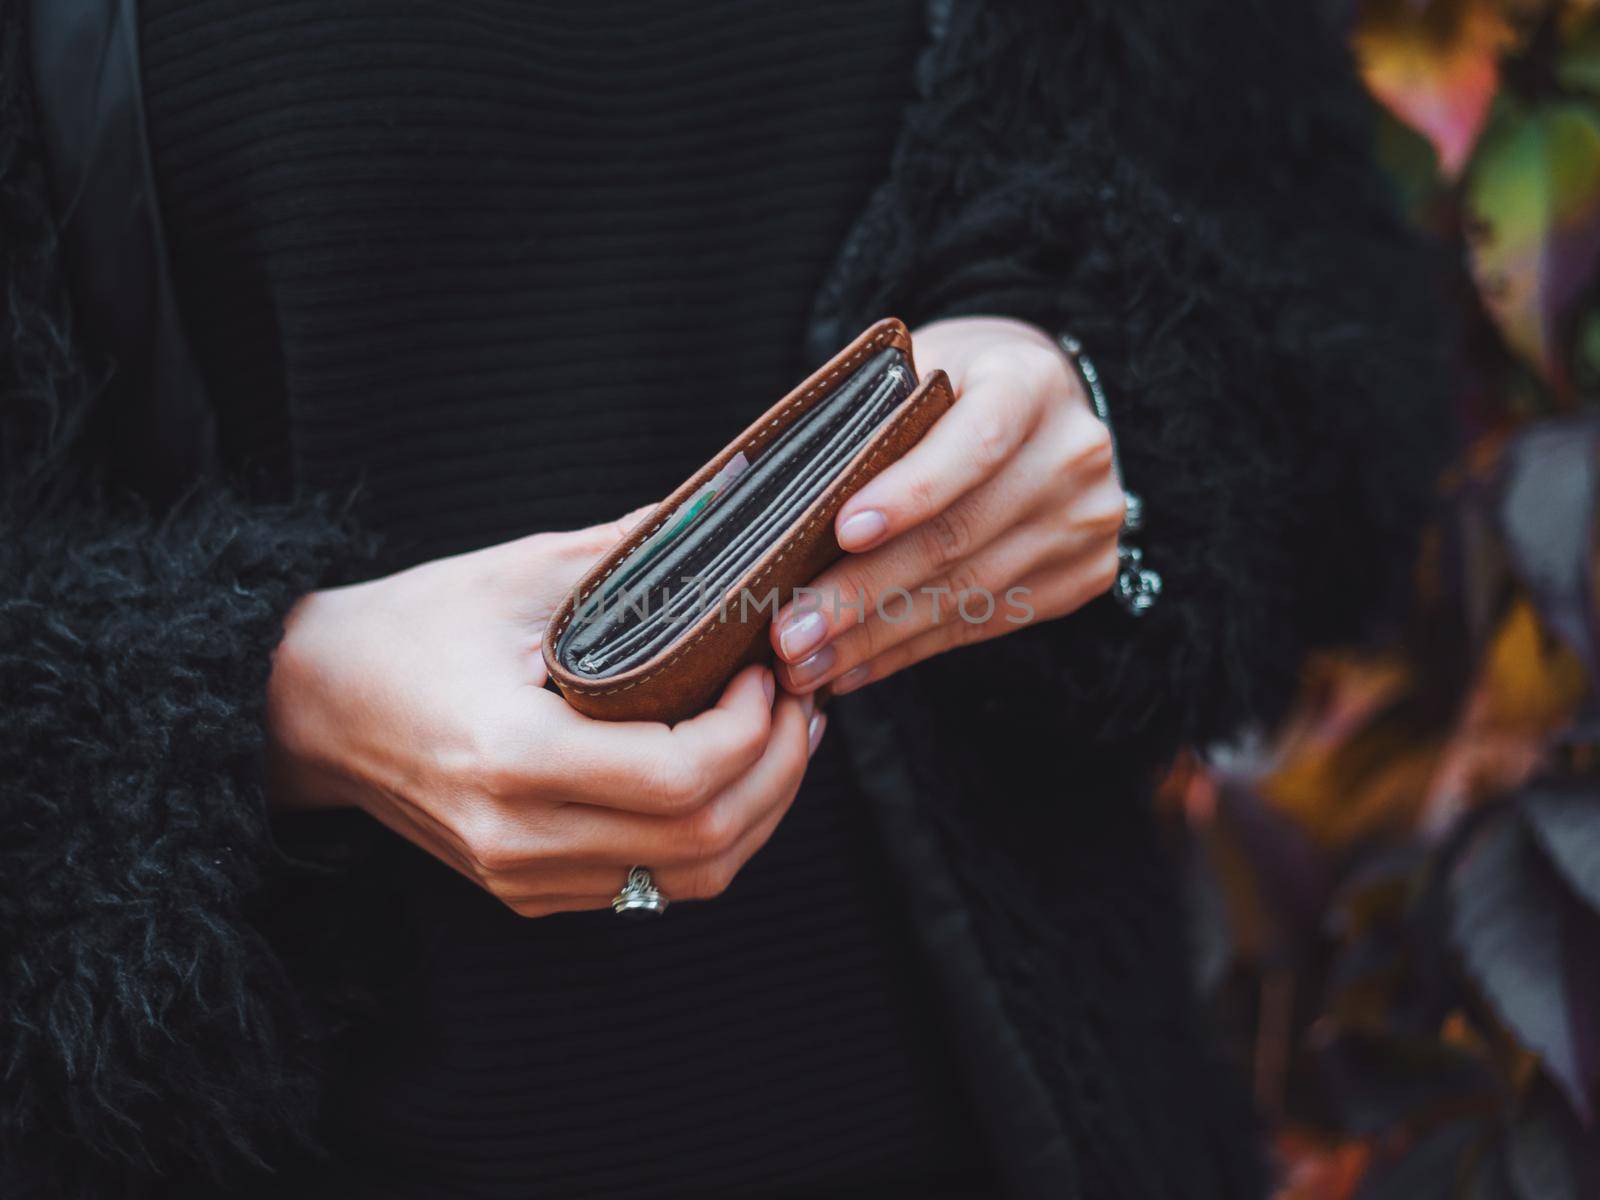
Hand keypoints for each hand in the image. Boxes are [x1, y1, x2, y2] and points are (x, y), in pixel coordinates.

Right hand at [266, 516, 824, 916]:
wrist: (308, 707)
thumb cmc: (405, 630)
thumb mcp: (512, 575)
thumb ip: (625, 555)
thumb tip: (724, 511)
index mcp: (511, 756)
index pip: (678, 778)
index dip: (751, 730)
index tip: (767, 669)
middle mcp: (519, 836)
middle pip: (703, 842)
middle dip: (778, 770)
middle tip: (798, 701)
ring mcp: (523, 876)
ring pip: (690, 879)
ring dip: (759, 811)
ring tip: (782, 737)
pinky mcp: (528, 889)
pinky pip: (651, 886)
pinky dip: (711, 838)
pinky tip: (729, 776)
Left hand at [770, 315, 1124, 695]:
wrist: (1047, 407)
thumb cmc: (958, 385)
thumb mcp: (919, 369)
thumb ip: (871, 421)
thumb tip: (785, 509)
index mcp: (1032, 384)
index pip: (974, 444)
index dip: (911, 492)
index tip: (845, 531)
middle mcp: (1072, 454)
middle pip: (958, 536)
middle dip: (862, 591)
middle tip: (790, 630)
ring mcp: (1086, 521)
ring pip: (965, 594)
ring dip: (874, 638)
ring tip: (805, 662)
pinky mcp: (1085, 575)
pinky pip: (983, 624)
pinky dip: (908, 650)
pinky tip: (852, 667)